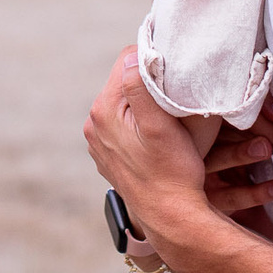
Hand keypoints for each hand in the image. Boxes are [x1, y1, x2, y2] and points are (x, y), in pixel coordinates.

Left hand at [86, 49, 272, 272]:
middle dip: (151, 79)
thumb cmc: (172, 173)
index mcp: (103, 111)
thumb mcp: (161, 125)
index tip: (177, 68)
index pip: (126, 61)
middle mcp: (94, 125)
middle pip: (125, 81)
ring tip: (172, 110)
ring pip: (126, 101)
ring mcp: (100, 142)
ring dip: (148, 100)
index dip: (154, 58)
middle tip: (179, 87)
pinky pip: (125, 122)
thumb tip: (132, 54)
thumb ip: (141, 86)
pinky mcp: (110, 154)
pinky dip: (142, 119)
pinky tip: (161, 130)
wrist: (173, 218)